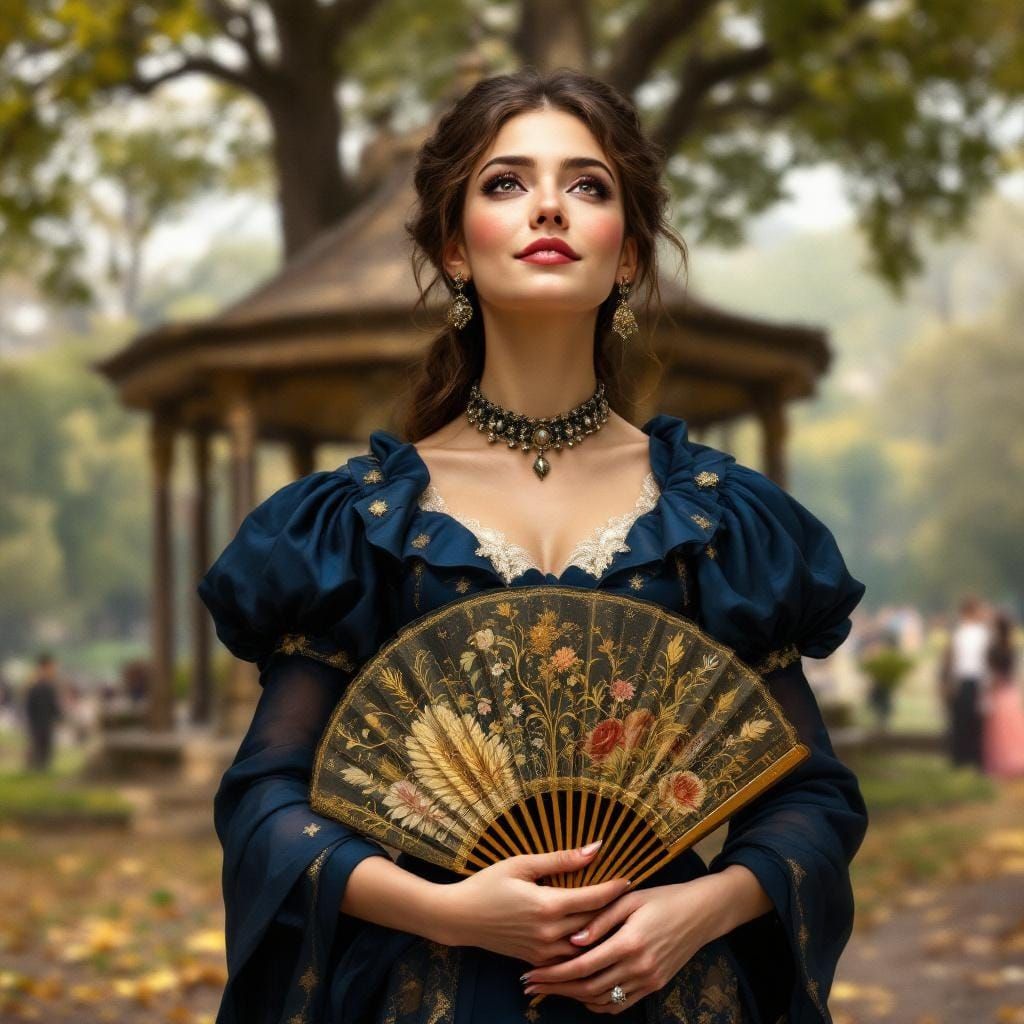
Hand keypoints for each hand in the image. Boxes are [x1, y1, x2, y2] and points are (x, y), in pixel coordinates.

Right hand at [440, 841, 631, 966]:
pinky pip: (568, 956)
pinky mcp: (536, 960)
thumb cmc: (488, 884)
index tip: (630, 879)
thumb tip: (594, 849)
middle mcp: (549, 932)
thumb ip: (560, 859)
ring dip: (601, 930)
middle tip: (631, 897)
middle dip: (613, 910)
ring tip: (618, 917)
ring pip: (584, 944)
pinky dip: (582, 945)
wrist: (459, 918)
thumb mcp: (522, 864)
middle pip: (593, 922)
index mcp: (547, 905)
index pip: (592, 898)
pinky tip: (592, 935)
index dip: (614, 889)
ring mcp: (542, 950)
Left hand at [520, 875, 725, 1013]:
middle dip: (556, 988)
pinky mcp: (654, 986)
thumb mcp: (629, 899)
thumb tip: (573, 940)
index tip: (531, 973)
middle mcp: (639, 967)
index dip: (554, 973)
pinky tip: (582, 996)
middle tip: (531, 986)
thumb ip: (600, 919)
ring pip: (603, 999)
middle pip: (588, 987)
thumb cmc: (662, 898)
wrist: (701, 913)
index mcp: (630, 942)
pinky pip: (621, 1004)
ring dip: (573, 998)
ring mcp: (648, 980)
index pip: (583, 965)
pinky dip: (599, 1004)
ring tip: (549, 991)